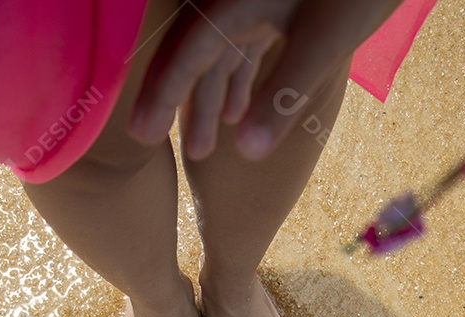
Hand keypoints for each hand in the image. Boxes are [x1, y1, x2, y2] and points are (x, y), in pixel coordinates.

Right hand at [129, 0, 402, 160]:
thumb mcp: (323, 44)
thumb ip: (283, 97)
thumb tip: (245, 153)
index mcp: (235, 2)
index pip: (186, 53)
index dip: (160, 95)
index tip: (142, 135)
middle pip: (192, 51)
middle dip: (174, 99)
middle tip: (150, 141)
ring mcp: (258, 0)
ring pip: (217, 53)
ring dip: (207, 98)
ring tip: (199, 147)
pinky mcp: (279, 4)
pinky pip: (241, 45)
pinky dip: (234, 79)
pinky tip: (234, 113)